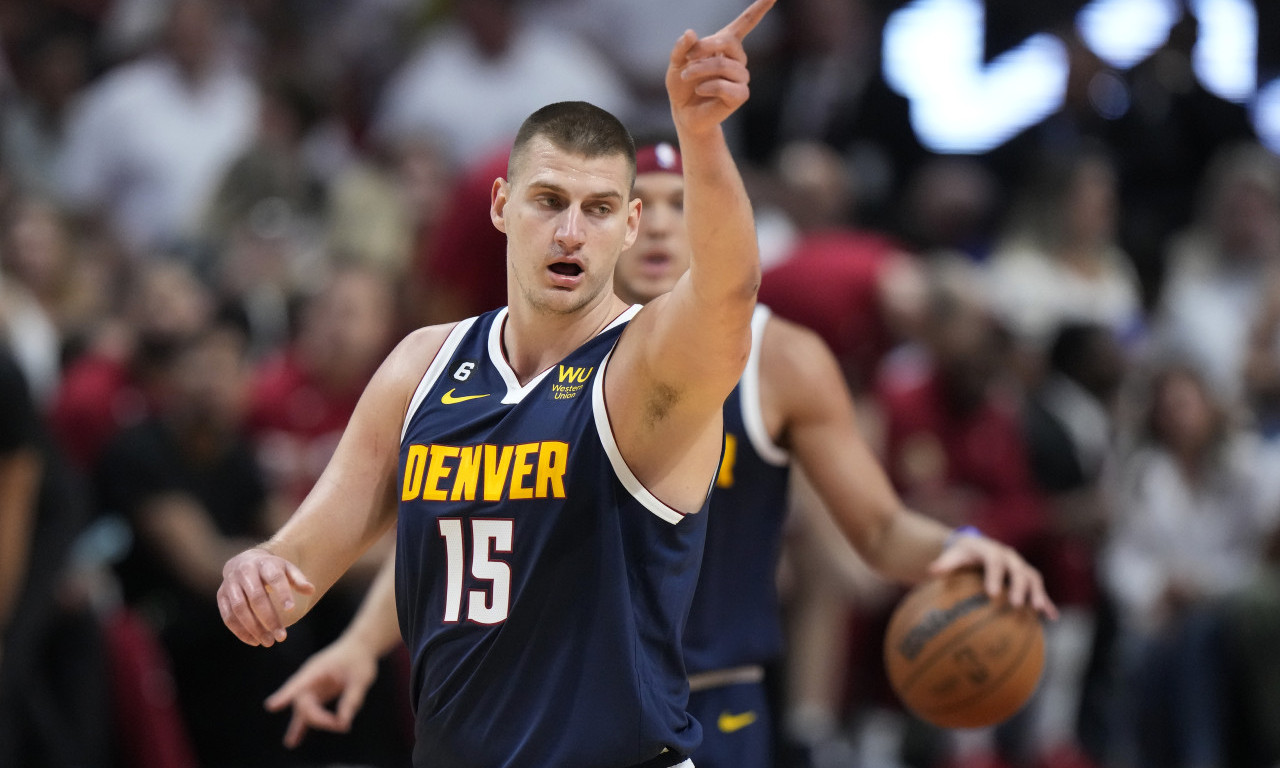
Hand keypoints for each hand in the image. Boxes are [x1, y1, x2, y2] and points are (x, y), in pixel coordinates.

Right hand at [217, 547, 314, 645]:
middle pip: (256, 597)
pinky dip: (240, 631)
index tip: (292, 610)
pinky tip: (254, 641)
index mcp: (264, 563)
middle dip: (269, 618)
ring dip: (254, 628)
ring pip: (240, 608)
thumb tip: (311, 590)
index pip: (275, 578)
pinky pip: (228, 616)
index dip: (283, 593)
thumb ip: (298, 580)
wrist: (243, 562)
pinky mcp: (221, 596)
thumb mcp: (286, 569)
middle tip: (282, 637)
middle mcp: (245, 572)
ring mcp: (230, 584)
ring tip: (268, 642)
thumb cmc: (270, 569)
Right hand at [264, 635, 378, 748]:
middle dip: (320, 719)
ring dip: (301, 727)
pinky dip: (301, 727)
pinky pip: (307, 714)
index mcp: (317, 669)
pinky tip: (293, 741)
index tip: (271, 706)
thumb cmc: (359, 660)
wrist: (358, 649)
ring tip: (291, 743)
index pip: (298, 683)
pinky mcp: (316, 696)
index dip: (285, 695)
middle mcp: (308, 679)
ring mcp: (310, 688)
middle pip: (304, 704)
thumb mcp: (361, 679)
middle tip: (342, 725)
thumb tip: (343, 723)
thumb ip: (352, 700)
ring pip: (303, 711)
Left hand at [665, 0, 774, 135]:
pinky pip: (726, 86)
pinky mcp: (740, 95)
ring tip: (687, 76)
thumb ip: (681, 48)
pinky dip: (709, 86)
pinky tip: (700, 90)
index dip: (759, 9)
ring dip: (701, 70)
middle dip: (705, 48)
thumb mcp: (676, 63)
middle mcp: (737, 59)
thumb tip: (691, 33)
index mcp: (724, 45)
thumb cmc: (682, 86)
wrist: (684, 113)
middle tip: (688, 59)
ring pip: (725, 66)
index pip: (745, 23)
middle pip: (728, 43)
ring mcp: (740, 77)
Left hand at [928, 532, 1058, 619]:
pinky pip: (1039, 590)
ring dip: (1037, 593)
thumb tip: (931, 571)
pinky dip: (1047, 602)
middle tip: (1015, 605)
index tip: (991, 594)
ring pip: (1033, 579)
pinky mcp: (1027, 578)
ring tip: (1039, 610)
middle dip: (1019, 587)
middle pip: (1018, 571)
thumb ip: (945, 563)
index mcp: (992, 551)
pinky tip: (1051, 618)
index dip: (994, 577)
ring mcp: (1021, 567)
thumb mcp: (953, 555)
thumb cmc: (963, 554)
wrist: (976, 546)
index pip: (995, 562)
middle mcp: (1010, 558)